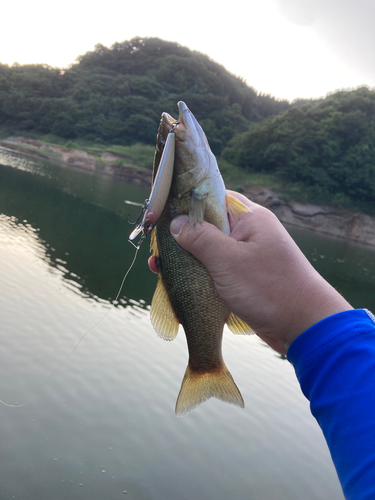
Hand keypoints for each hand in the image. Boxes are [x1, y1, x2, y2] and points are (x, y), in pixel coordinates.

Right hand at [149, 191, 351, 353]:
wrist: (305, 326)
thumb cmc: (269, 287)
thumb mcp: (228, 260)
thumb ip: (199, 238)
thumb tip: (176, 222)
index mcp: (250, 218)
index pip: (213, 199)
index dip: (187, 206)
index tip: (162, 217)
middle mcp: (249, 234)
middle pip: (207, 228)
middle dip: (181, 241)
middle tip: (157, 255)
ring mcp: (248, 257)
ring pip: (210, 253)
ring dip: (187, 262)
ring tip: (161, 273)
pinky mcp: (246, 279)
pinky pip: (218, 272)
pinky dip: (200, 279)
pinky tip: (180, 290)